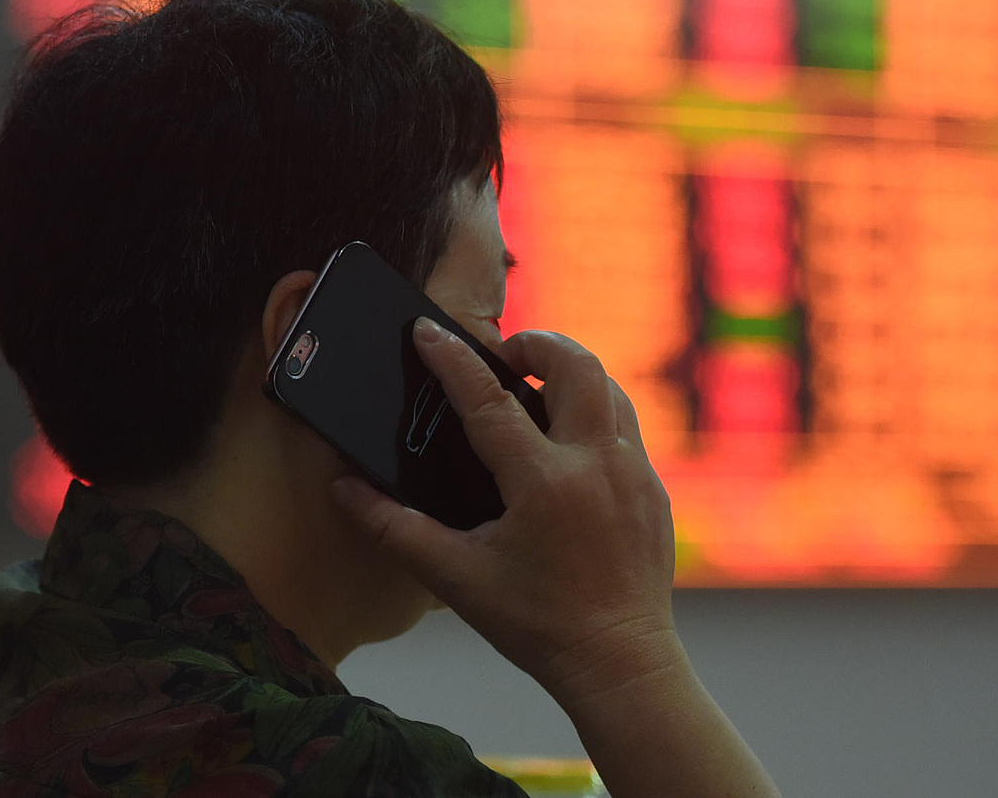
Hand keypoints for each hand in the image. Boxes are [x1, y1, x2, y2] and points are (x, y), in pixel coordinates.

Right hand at [330, 319, 682, 707]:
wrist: (621, 665)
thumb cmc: (538, 626)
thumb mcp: (455, 578)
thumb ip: (395, 528)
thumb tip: (344, 490)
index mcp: (543, 482)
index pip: (488, 399)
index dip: (451, 359)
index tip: (426, 331)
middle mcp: (595, 465)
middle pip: (575, 365)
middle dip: (535, 344)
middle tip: (502, 355)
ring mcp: (633, 475)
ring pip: (609, 388)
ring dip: (570, 373)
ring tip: (533, 387)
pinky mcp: (653, 491)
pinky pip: (626, 427)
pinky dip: (594, 412)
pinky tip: (565, 439)